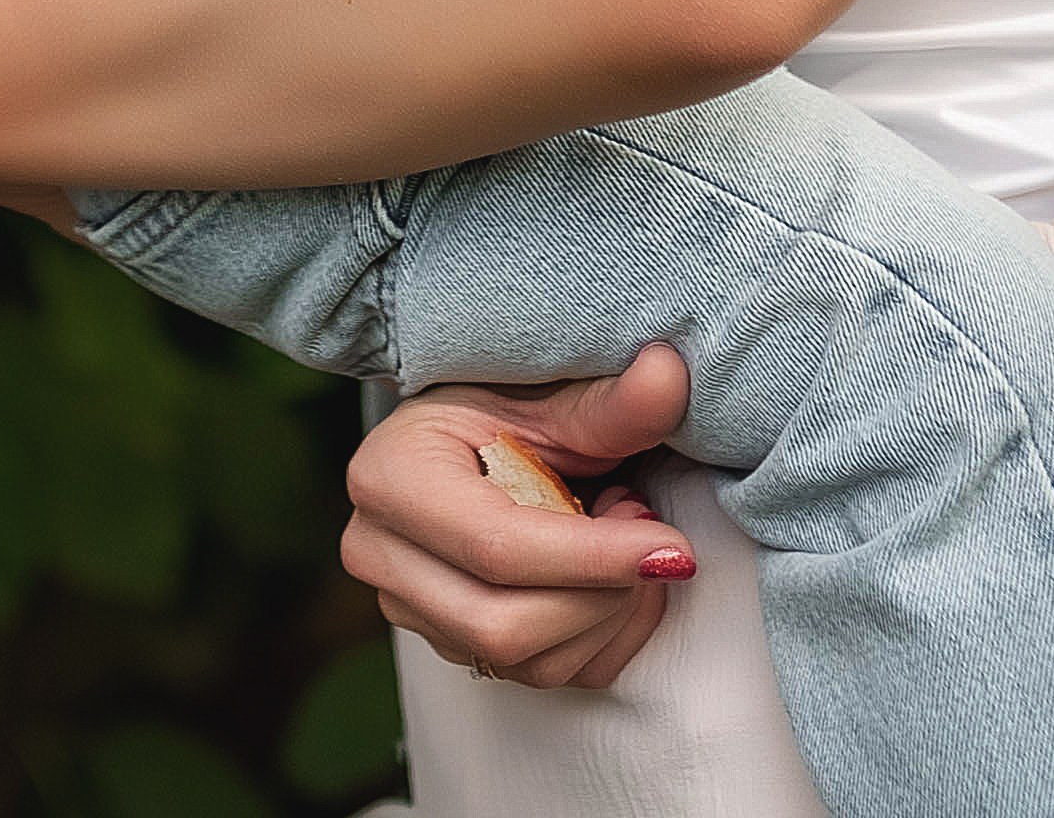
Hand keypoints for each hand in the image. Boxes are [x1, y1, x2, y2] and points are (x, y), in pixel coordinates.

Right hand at [342, 344, 697, 690]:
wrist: (475, 427)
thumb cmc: (502, 399)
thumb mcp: (548, 390)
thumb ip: (609, 400)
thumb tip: (667, 376)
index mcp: (391, 478)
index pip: (498, 548)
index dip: (593, 558)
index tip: (671, 546)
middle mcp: (382, 554)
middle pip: (505, 627)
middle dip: (602, 594)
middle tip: (649, 527)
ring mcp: (409, 609)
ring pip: (529, 663)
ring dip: (608, 614)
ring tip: (623, 530)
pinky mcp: (449, 641)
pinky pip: (543, 676)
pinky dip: (602, 637)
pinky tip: (614, 575)